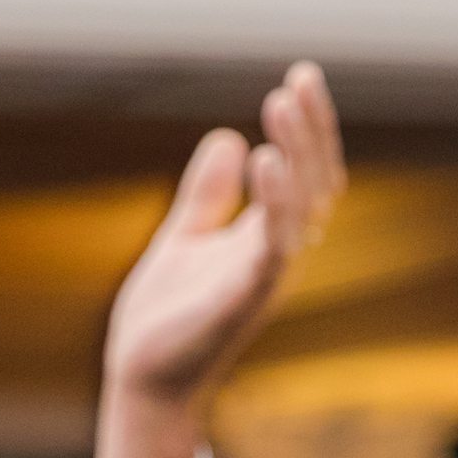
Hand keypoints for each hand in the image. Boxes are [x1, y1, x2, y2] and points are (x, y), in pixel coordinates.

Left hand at [95, 62, 344, 457]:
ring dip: (298, 154)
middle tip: (301, 79)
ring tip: (282, 102)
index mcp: (267, 242)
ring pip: (303, 209)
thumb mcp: (185, 237)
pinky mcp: (241, 298)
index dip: (311, 130)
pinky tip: (266, 160)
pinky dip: (277, 203)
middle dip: (313, 131)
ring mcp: (264, 279)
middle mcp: (277, 258)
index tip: (302, 78)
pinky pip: (273, 247)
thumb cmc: (167, 319)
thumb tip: (227, 138)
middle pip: (316, 185)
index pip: (307, 177)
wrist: (141, 379)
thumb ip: (209, 194)